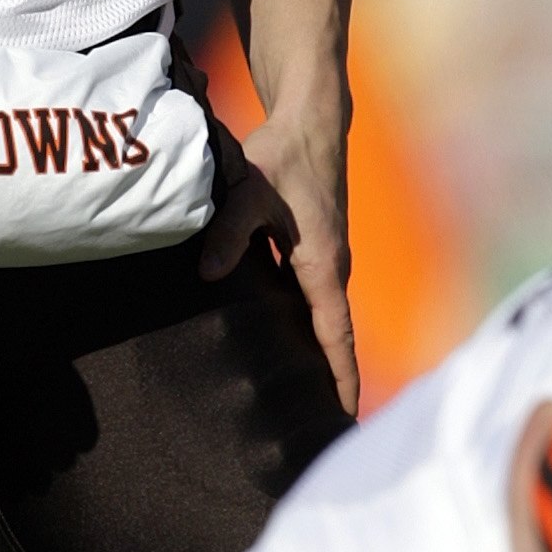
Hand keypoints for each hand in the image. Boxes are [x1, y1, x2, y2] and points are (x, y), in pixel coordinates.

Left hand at [200, 111, 357, 413]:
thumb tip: (208, 274)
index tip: (343, 418)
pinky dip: (301, 330)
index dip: (339, 378)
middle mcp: (330, 270)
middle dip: (329, 382)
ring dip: (316, 359)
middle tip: (316, 430)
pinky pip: (309, 303)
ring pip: (320, 321)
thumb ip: (228, 231)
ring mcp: (323, 262)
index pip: (334, 335)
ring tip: (299, 404)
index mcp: (322, 265)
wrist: (309, 121)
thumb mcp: (249, 191)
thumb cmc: (283, 155)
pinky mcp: (311, 252)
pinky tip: (276, 349)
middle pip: (331, 338)